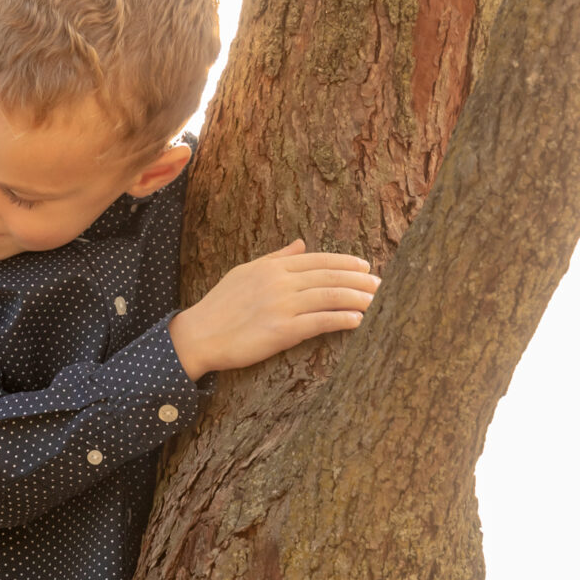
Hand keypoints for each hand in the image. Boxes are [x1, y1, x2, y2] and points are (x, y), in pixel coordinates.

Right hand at [169, 238, 378, 379]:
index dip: (346, 263)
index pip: (319, 260)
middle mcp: (280, 282)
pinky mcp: (282, 331)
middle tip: (381, 285)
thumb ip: (276, 258)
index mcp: (273, 267)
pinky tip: (357, 321)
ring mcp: (282, 306)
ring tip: (376, 302)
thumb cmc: (219, 306)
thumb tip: (300, 244)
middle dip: (359, 280)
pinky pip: (320, 322)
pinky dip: (342, 319)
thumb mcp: (245, 272)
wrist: (198, 335)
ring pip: (330, 297)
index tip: (366, 267)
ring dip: (358, 299)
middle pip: (330, 277)